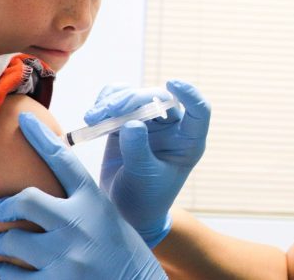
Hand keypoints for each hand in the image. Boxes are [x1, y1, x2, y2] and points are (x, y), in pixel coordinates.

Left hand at [0, 113, 165, 279]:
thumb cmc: (122, 253)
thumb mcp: (106, 217)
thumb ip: (79, 203)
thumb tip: (44, 190)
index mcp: (92, 202)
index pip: (64, 161)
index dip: (40, 138)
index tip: (22, 121)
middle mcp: (78, 224)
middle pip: (24, 200)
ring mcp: (66, 255)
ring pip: (11, 241)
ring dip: (0, 244)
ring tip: (0, 245)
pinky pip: (13, 275)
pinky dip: (7, 272)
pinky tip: (11, 269)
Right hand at [88, 79, 210, 247]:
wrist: (124, 211)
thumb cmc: (145, 198)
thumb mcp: (144, 177)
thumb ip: (139, 151)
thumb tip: (131, 123)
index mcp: (188, 141)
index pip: (199, 110)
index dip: (189, 94)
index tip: (172, 83)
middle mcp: (171, 128)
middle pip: (158, 98)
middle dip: (132, 100)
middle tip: (108, 111)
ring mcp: (149, 123)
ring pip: (136, 96)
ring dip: (113, 101)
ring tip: (93, 118)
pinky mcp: (126, 122)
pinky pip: (118, 101)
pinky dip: (105, 102)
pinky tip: (93, 116)